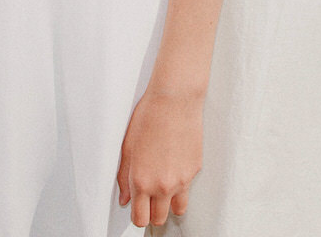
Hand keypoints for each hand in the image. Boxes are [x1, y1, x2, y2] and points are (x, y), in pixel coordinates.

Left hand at [116, 89, 202, 229]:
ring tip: (164, 190)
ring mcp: (182, 179)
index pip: (140, 218)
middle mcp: (163, 185)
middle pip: (158, 219)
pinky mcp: (195, 170)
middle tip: (149, 200)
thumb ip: (124, 178)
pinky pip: (187, 187)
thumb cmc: (149, 117)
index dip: (138, 216)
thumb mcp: (127, 148)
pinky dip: (181, 183)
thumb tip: (126, 198)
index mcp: (142, 181)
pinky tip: (174, 164)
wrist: (175, 100)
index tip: (137, 211)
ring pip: (178, 210)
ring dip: (169, 204)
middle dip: (152, 213)